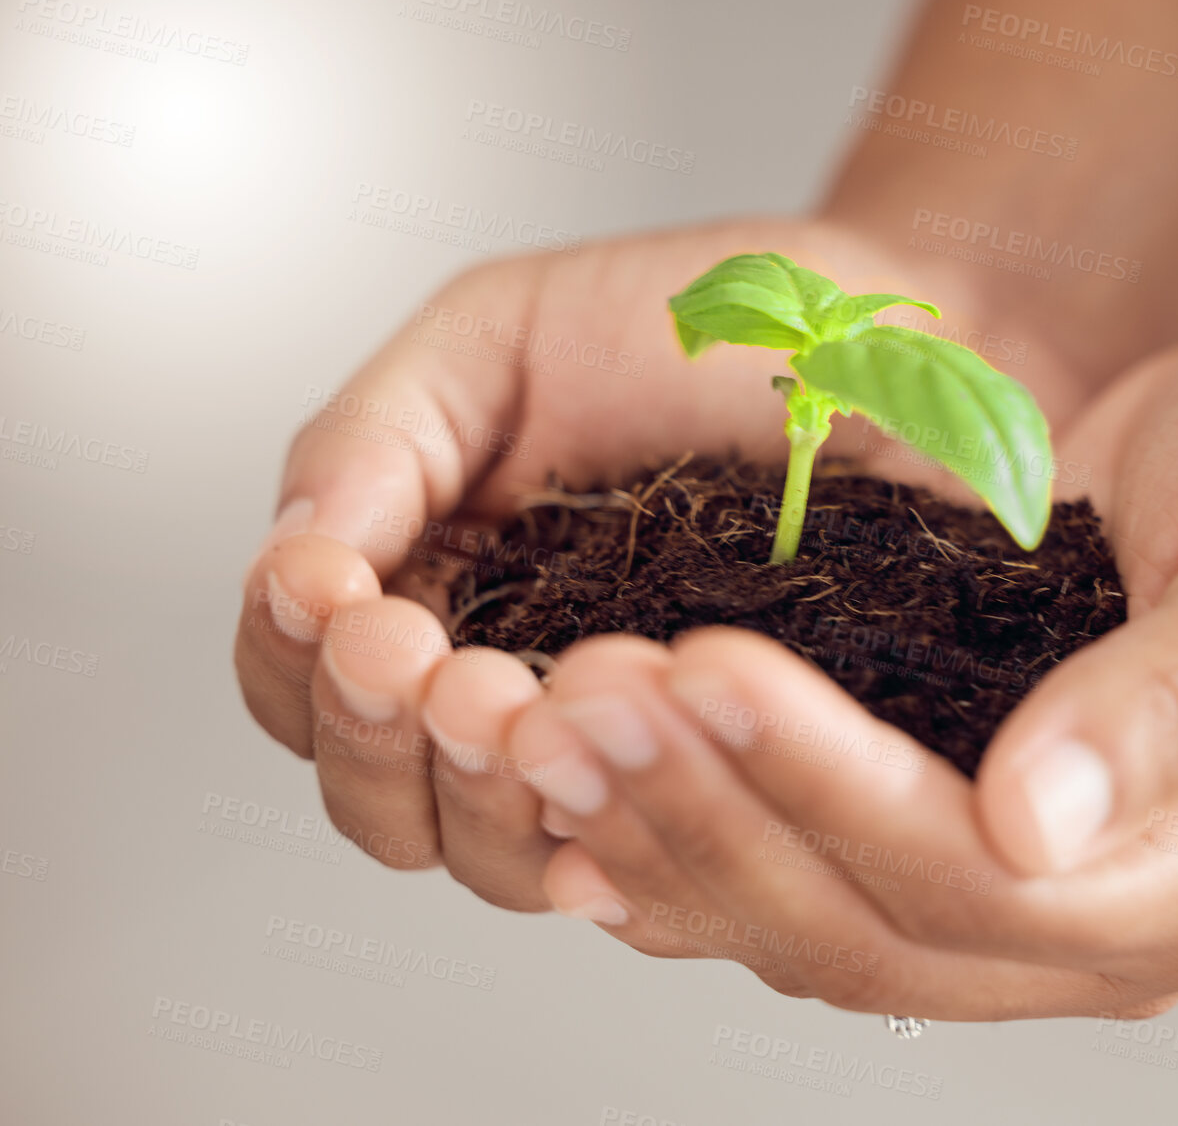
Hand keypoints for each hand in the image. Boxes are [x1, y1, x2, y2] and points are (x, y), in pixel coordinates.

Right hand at [233, 217, 1068, 908]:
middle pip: (387, 806)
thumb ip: (375, 441)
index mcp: (443, 593)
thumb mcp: (499, 340)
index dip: (297, 663)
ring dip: (476, 795)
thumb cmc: (706, 321)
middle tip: (425, 661)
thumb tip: (283, 560)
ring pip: (499, 860)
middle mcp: (522, 692)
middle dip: (381, 742)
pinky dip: (606, 825)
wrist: (889, 330)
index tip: (336, 595)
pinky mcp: (741, 781)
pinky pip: (650, 860)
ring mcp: (632, 750)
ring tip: (507, 697)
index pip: (307, 690)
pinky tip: (613, 745)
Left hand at [513, 316, 1177, 1017]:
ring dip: (669, 828)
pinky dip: (686, 836)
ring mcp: (1016, 894)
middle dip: (713, 812)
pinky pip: (793, 878)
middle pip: (866, 927)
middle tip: (583, 693)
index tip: (712, 666)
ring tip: (548, 722)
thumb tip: (1033, 825)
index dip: (832, 787)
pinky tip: (583, 784)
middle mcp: (1097, 918)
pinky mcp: (944, 833)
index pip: (982, 882)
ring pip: (806, 922)